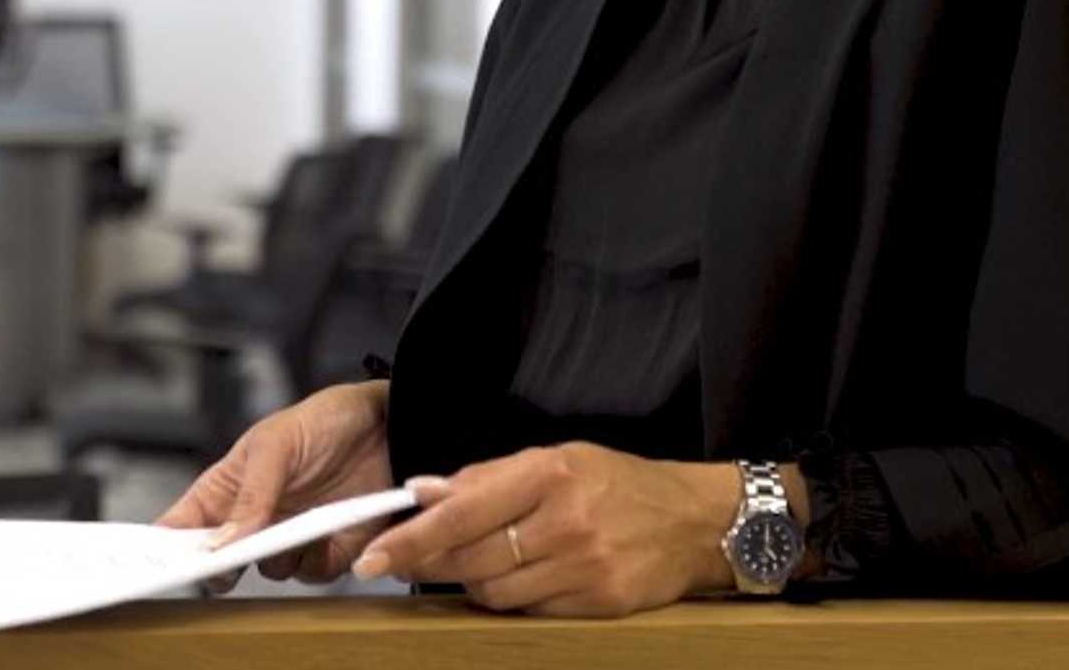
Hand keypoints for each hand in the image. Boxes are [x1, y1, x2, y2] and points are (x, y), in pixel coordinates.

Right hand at [153, 380, 395, 589]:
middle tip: (225, 562)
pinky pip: (311, 575)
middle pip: (218, 564)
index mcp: (226, 489)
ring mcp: (289, 538)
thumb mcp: (277, 442)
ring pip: (268, 573)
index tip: (155, 567)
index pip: (181, 527)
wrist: (391, 426)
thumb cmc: (326, 420)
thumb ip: (250, 491)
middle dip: (218, 569)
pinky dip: (317, 559)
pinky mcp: (328, 552)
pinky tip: (328, 530)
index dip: (163, 551)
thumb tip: (222, 542)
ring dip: (279, 556)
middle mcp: (254, 520)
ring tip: (298, 523)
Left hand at [351, 442, 733, 617]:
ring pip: (494, 591)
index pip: (462, 512)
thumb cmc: (620, 483)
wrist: (695, 522)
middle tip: (403, 561)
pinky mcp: (597, 603)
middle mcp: (566, 521)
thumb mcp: (558, 458)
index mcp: (551, 474)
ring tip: (472, 563)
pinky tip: (515, 579)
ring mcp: (583, 567)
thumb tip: (424, 491)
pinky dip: (511, 598)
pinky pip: (529, 610)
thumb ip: (488, 477)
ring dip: (471, 581)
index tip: (373, 556)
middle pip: (471, 559)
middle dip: (430, 564)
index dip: (412, 539)